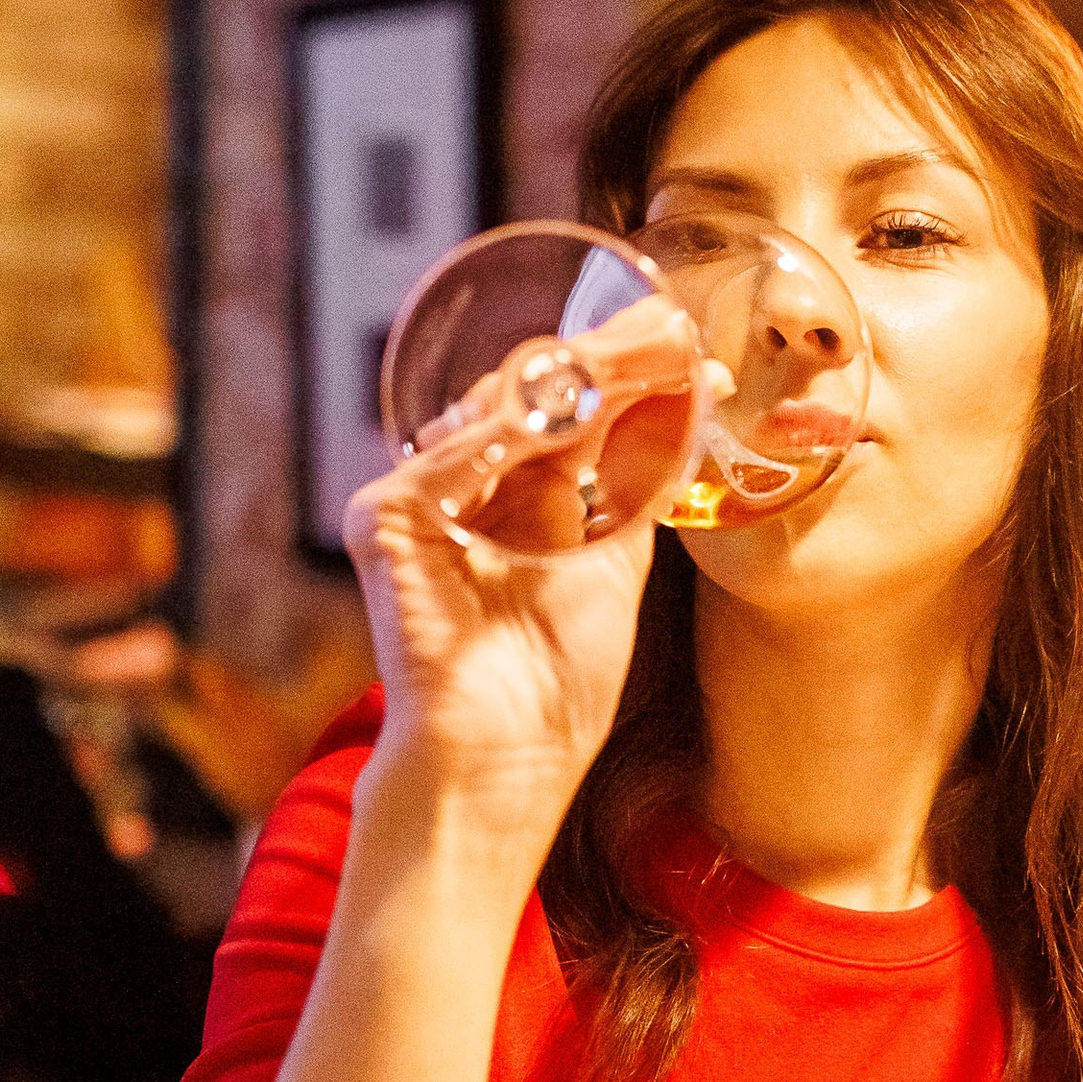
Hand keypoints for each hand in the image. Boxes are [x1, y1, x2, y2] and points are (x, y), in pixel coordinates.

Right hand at [344, 297, 703, 854]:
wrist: (507, 753)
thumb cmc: (557, 679)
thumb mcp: (619, 555)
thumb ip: (643, 475)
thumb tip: (699, 392)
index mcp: (516, 496)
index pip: (568, 408)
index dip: (624, 370)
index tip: (685, 339)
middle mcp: (464, 485)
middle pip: (534, 393)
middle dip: (608, 356)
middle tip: (669, 328)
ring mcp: (420, 498)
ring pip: (498, 407)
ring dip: (574, 376)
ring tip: (641, 352)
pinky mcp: (382, 519)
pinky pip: (452, 453)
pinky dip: (509, 430)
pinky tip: (565, 406)